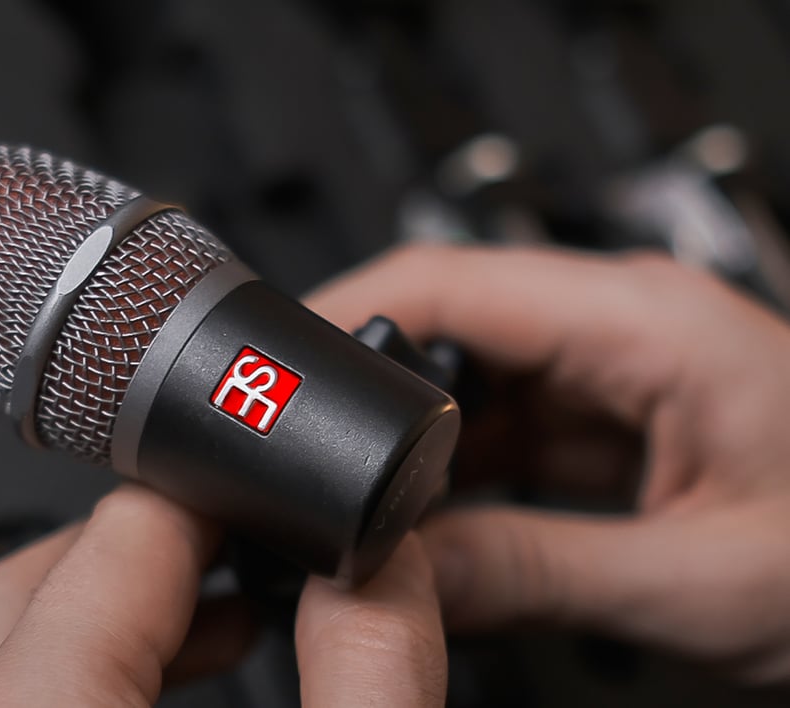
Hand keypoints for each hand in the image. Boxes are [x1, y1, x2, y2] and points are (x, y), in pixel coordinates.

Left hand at [0, 485, 446, 706]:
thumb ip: (369, 671)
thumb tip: (386, 567)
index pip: (116, 542)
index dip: (211, 496)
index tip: (270, 492)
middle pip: (37, 577)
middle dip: (153, 544)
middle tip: (250, 546)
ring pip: (6, 643)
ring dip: (115, 608)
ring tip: (226, 617)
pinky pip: (0, 700)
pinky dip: (80, 669)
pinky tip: (165, 685)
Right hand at [308, 244, 789, 682]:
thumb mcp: (696, 582)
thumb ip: (531, 572)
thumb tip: (394, 571)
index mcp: (644, 323)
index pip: (447, 280)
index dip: (343, 319)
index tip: (273, 378)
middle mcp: (622, 329)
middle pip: (445, 336)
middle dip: (374, 409)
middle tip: (319, 482)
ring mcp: (616, 374)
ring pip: (468, 397)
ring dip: (419, 460)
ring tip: (381, 524)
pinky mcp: (613, 421)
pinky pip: (505, 437)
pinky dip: (462, 485)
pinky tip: (443, 535)